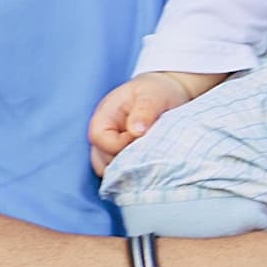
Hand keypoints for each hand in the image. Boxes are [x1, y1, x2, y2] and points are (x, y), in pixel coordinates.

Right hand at [88, 69, 222, 173]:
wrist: (165, 94)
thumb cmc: (157, 91)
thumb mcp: (153, 96)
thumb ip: (144, 111)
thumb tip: (135, 131)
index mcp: (104, 116)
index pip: (100, 139)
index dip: (120, 144)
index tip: (143, 139)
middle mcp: (102, 135)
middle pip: (101, 160)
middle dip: (124, 162)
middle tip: (149, 154)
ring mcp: (109, 148)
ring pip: (109, 170)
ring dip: (127, 172)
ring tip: (150, 163)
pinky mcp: (121, 157)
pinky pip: (120, 173)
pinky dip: (132, 175)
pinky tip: (148, 171)